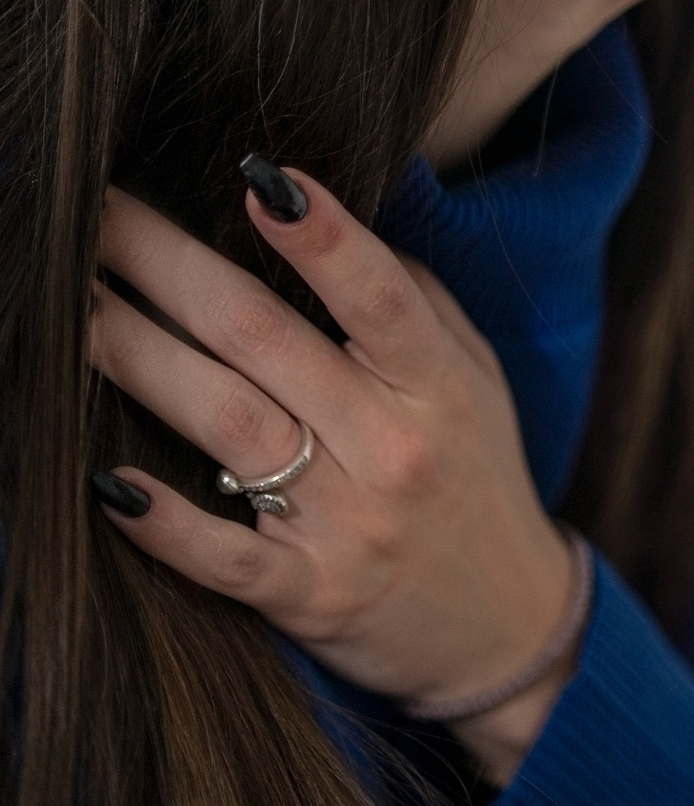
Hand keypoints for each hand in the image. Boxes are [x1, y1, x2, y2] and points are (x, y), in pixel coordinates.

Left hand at [86, 169, 576, 782]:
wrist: (509, 626)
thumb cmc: (479, 482)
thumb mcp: (478, 385)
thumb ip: (416, 305)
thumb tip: (326, 221)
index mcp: (439, 385)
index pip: (382, 297)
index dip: (324, 238)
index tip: (260, 178)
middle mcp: (395, 448)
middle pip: (266, 341)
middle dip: (170, 266)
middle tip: (98, 212)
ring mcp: (350, 524)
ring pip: (227, 425)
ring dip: (137, 358)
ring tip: (71, 307)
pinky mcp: (310, 596)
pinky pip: (223, 557)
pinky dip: (162, 523)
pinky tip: (102, 479)